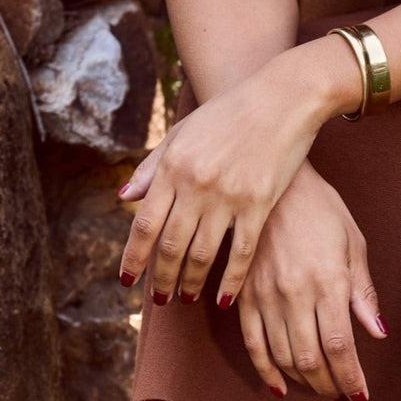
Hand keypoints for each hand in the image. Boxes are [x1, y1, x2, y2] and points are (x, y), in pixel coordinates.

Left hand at [117, 54, 327, 306]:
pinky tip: (224, 299)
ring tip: (185, 298)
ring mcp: (227, 196)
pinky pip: (241, 253)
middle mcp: (195, 183)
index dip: (134, 257)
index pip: (145, 223)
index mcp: (172, 167)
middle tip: (159, 300)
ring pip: (202, 253)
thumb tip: (123, 198)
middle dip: (162, 278)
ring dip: (191, 282)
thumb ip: (152, 167)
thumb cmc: (226, 116)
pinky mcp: (258, 205)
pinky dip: (230, 280)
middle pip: (171, 245)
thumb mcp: (181, 134)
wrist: (277, 100)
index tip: (128, 281)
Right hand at [238, 162, 387, 400]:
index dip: (350, 378)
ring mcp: (265, 296)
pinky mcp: (243, 295)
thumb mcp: (352, 243)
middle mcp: (295, 293)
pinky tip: (281, 389)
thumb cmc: (320, 209)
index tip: (360, 397)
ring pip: (283, 357)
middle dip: (329, 386)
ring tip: (320, 389)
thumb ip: (363, 292)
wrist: (272, 180)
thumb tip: (378, 333)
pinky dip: (267, 372)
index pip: (340, 347)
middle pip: (311, 359)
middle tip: (342, 395)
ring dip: (304, 383)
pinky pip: (253, 344)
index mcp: (328, 281)